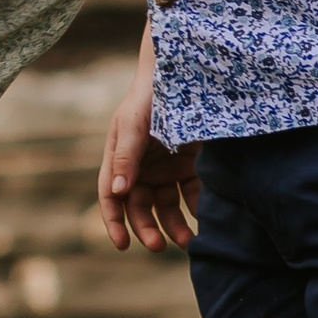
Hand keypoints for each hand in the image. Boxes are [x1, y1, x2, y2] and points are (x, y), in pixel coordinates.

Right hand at [100, 47, 199, 248]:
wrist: (186, 72)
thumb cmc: (152, 93)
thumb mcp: (134, 123)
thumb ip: (125, 156)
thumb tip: (116, 193)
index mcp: (120, 157)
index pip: (111, 196)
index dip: (113, 221)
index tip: (122, 244)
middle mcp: (141, 167)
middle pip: (140, 207)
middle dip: (147, 229)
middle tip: (159, 246)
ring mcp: (166, 167)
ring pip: (167, 207)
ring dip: (175, 226)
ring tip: (188, 241)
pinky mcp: (191, 165)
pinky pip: (193, 194)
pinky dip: (198, 208)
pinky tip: (206, 219)